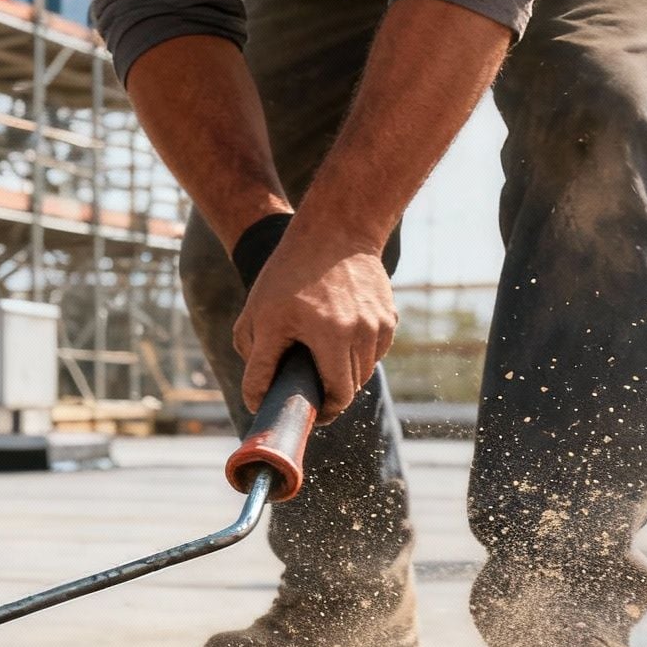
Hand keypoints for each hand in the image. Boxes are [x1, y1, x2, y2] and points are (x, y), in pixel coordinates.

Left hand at [234, 227, 395, 423]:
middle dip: (331, 397)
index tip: (310, 415)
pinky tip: (339, 342)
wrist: (335, 230)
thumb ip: (257, 363)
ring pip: (363, 373)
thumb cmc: (289, 274)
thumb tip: (257, 401)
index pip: (335, 396)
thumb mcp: (261, 316)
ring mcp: (379, 325)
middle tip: (312, 396)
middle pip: (351, 389)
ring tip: (322, 365)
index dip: (322, 412)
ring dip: (344, 376)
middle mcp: (360, 332)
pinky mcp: (390, 318)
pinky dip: (357, 356)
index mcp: (330, 334)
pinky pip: (374, 354)